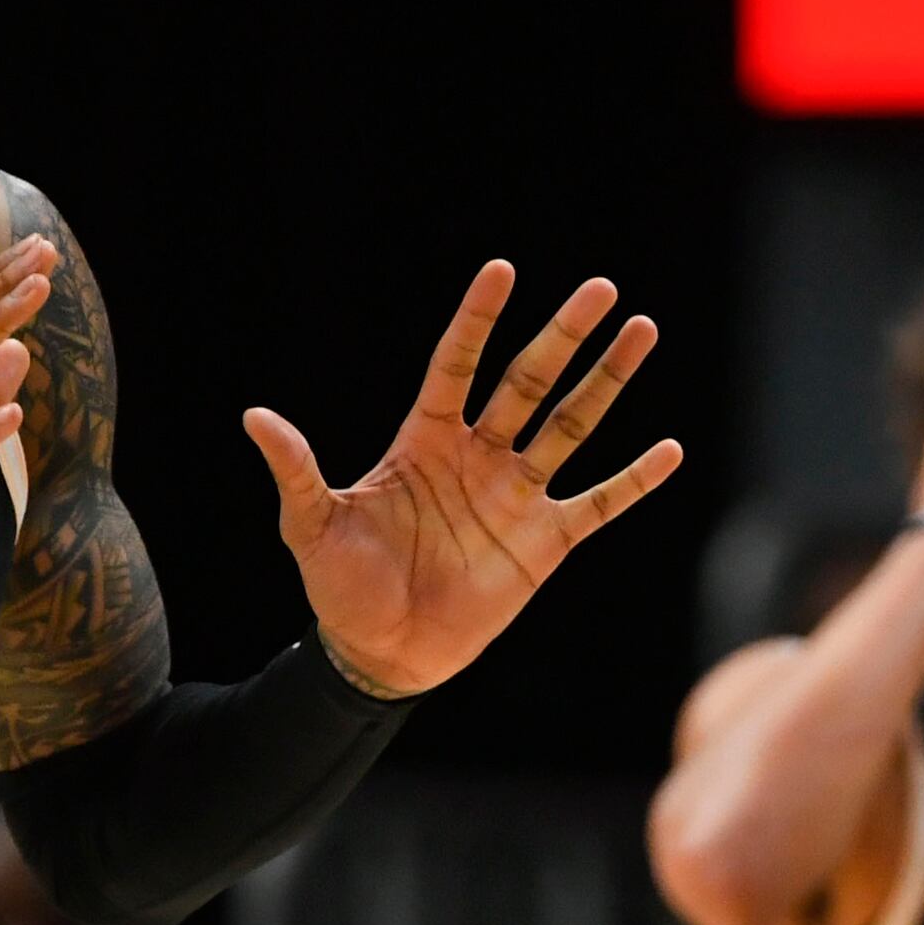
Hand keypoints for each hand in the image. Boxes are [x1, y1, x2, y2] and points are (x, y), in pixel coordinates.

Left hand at [244, 262, 681, 699]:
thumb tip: (254, 416)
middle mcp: (478, 457)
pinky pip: (598, 503)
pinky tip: (669, 449)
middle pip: (530, 382)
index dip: (478, 320)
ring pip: (572, 425)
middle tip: (601, 289)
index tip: (502, 270)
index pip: (457, 364)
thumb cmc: (341, 587)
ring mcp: (517, 496)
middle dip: (565, 335)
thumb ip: (295, 470)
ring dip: (608, 381)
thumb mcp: (311, 525)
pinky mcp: (545, 542)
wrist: (382, 654)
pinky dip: (634, 480)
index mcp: (425, 442)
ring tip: (643, 332)